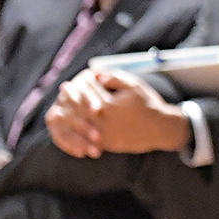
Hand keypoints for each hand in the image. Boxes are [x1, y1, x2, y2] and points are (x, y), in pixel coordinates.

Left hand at [48, 69, 189, 156]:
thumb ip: (114, 77)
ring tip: (58, 111)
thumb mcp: (134, 85)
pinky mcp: (107, 144)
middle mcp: (104, 122)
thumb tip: (95, 74)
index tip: (66, 84)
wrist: (160, 128)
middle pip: (79, 111)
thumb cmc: (147, 104)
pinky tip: (71, 126)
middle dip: (68, 102)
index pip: (86, 95)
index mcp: (109, 106)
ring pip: (80, 126)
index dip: (75, 89)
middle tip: (60, 96)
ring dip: (66, 118)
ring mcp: (105, 136)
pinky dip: (76, 133)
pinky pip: (86, 139)